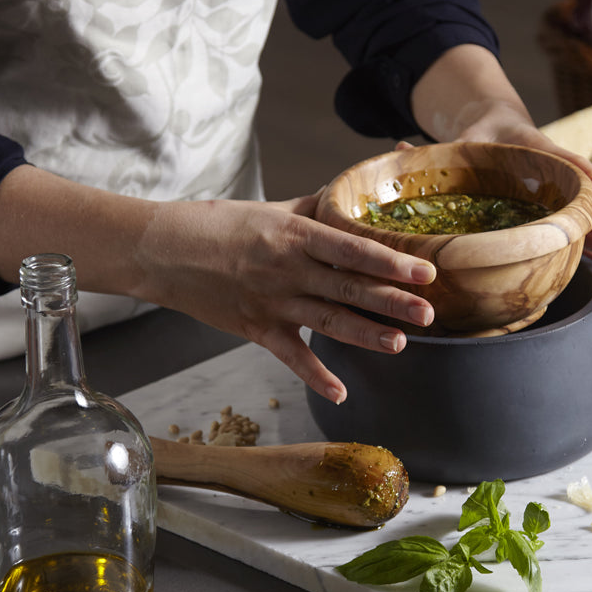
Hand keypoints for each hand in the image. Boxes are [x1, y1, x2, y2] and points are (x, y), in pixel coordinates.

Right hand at [0, 165, 437, 404]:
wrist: (161, 250)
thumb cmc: (216, 224)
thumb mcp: (269, 209)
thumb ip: (313, 209)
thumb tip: (349, 200)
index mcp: (292, 233)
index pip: (350, 248)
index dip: (390, 261)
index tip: (425, 271)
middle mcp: (286, 268)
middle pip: (347, 288)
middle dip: (391, 302)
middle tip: (430, 313)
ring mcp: (271, 301)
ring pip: (327, 322)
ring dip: (366, 335)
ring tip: (401, 344)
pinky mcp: (255, 328)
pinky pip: (290, 356)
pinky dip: (314, 376)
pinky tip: (341, 392)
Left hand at [449, 112, 591, 278]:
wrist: (499, 129)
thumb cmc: (483, 137)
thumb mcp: (464, 139)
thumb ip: (439, 148)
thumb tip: (402, 143)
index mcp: (537, 155)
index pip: (564, 164)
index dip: (582, 178)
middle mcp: (555, 181)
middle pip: (585, 206)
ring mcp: (558, 202)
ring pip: (589, 226)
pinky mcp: (556, 218)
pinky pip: (580, 239)